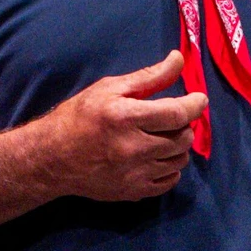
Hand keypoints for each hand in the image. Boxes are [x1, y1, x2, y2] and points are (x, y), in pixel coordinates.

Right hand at [33, 51, 205, 201]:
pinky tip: (157, 157)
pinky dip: (170, 168)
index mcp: (125, 117)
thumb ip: (149, 77)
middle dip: (184, 125)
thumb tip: (179, 59)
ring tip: (163, 136)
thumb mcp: (110, 88)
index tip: (198, 99)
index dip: (195, 105)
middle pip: (182, 138)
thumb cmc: (79, 116)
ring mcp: (133, 174)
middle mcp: (132, 148)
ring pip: (179, 161)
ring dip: (178, 146)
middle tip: (172, 118)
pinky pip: (168, 182)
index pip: (177, 114)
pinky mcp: (132, 192)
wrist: (52, 157)